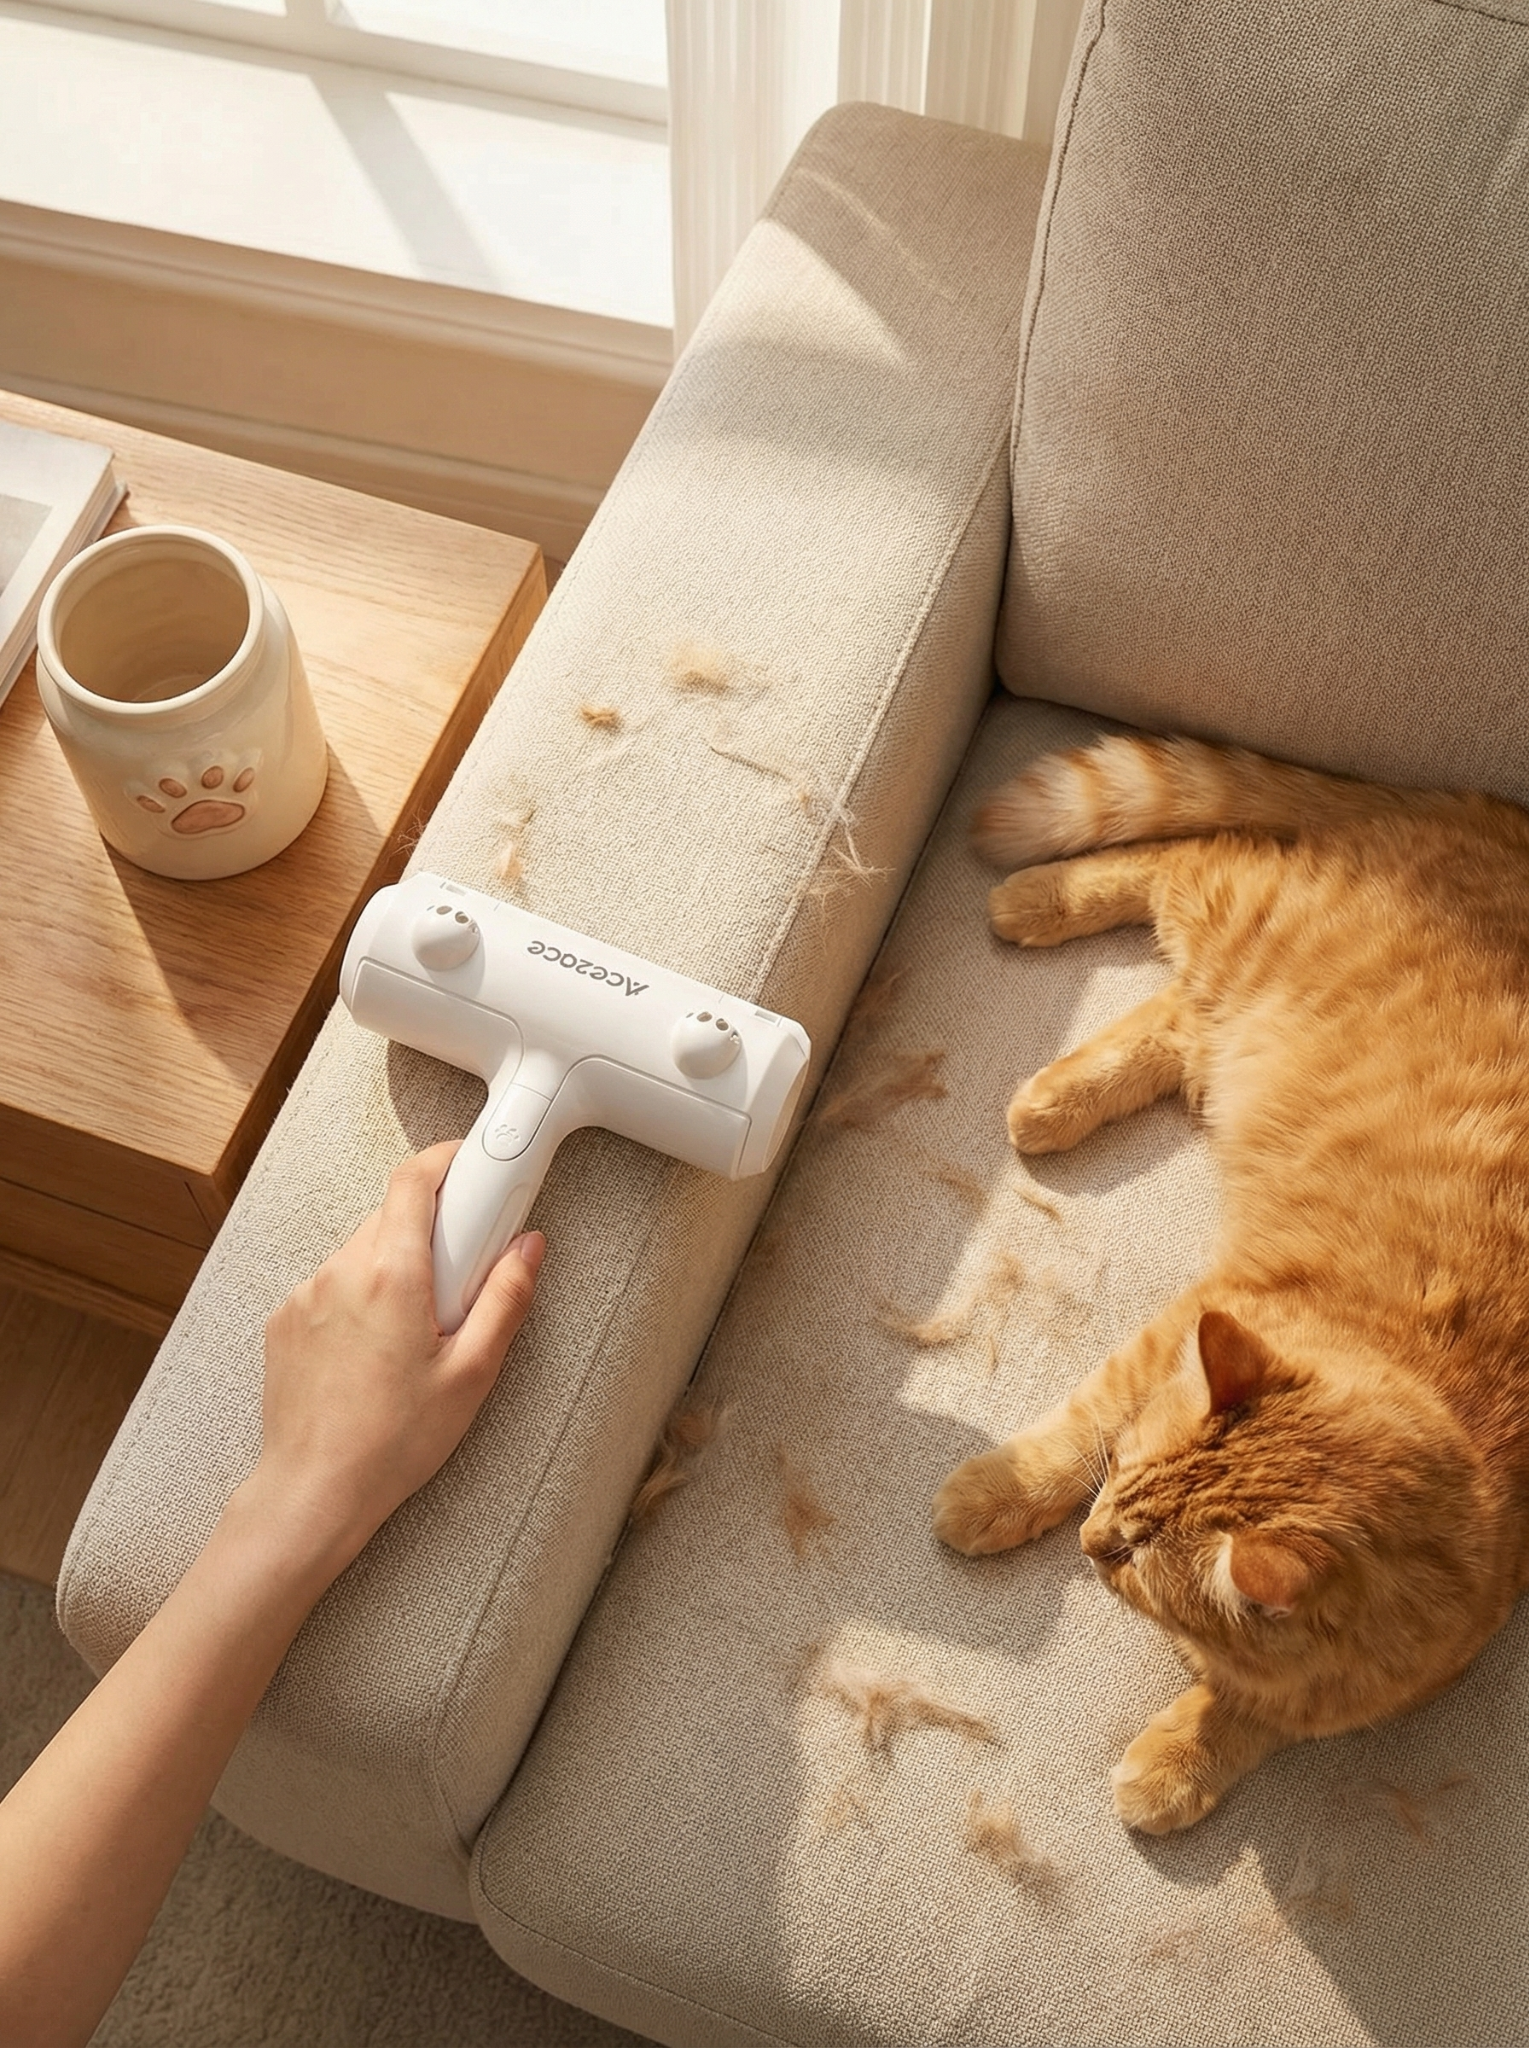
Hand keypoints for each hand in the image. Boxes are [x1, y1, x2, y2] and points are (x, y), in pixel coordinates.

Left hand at [250, 1141, 543, 1567]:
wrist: (314, 1492)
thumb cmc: (393, 1443)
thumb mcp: (473, 1374)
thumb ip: (506, 1299)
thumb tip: (528, 1249)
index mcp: (392, 1275)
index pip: (414, 1179)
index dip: (446, 1159)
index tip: (472, 1167)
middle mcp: (342, 1271)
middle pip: (392, 1217)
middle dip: (430, 1234)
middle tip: (458, 1281)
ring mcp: (306, 1294)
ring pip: (362, 1252)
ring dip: (394, 1270)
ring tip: (414, 1334)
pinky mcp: (285, 1319)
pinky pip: (333, 1285)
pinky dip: (360, 1299)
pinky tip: (373, 1353)